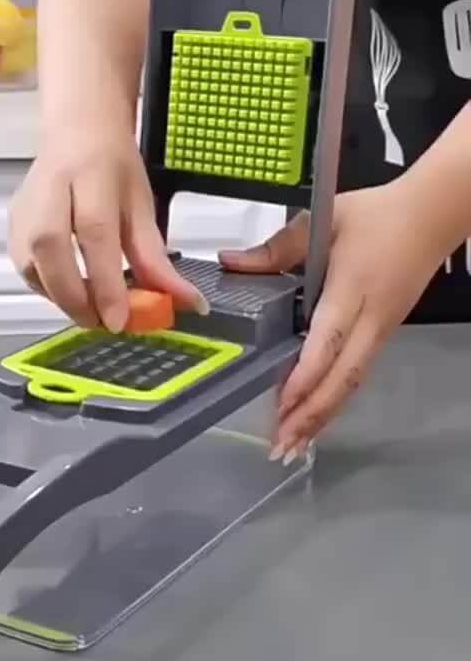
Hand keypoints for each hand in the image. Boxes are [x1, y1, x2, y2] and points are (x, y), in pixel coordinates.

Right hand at [9, 123, 207, 331]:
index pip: (95, 233)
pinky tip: (72, 292)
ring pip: (31, 263)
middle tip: (103, 323)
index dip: (106, 282)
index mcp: (92, 175)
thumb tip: (187, 303)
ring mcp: (24, 206)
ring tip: (91, 310)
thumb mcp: (143, 207)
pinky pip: (26, 267)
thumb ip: (157, 259)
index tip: (120, 319)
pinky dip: (48, 288)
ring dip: (61, 297)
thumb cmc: (113, 166)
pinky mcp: (12, 223)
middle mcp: (50, 189)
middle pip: (51, 248)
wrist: (77, 129)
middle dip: (75, 296)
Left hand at [219, 182, 447, 461]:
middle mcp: (370, 318)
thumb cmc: (374, 214)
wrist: (431, 215)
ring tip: (294, 445)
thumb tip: (230, 263)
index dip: (305, 375)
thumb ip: (276, 248)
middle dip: (311, 414)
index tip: (282, 403)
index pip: (327, 340)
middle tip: (281, 445)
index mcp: (352, 288)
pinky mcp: (385, 333)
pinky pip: (358, 374)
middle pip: (343, 376)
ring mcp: (381, 330)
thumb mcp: (323, 220)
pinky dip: (336, 400)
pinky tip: (316, 417)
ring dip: (323, 416)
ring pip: (352, 382)